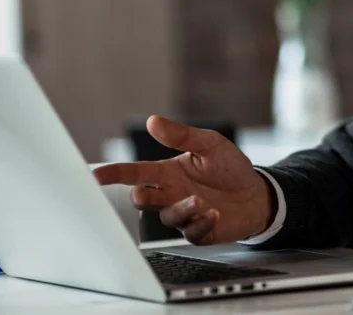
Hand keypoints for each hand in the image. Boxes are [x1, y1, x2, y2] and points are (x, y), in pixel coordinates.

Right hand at [93, 115, 274, 244]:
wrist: (256, 192)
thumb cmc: (229, 167)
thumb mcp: (210, 144)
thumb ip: (182, 136)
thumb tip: (154, 121)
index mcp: (168, 172)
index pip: (136, 172)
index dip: (114, 173)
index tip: (95, 175)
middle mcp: (171, 194)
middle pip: (144, 198)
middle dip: (140, 196)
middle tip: (142, 192)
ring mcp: (184, 214)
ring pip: (167, 216)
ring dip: (180, 208)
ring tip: (199, 199)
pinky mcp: (200, 231)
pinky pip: (191, 232)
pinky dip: (200, 223)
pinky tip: (213, 213)